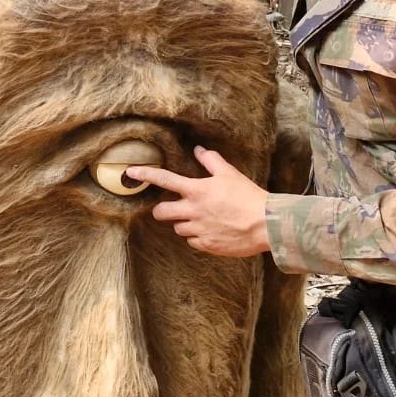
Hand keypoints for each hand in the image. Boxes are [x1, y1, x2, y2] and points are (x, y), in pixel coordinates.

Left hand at [126, 146, 270, 257]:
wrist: (266, 225)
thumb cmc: (248, 196)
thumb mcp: (229, 173)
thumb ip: (211, 161)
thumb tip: (198, 150)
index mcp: (196, 191)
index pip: (164, 179)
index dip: (145, 174)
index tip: (130, 172)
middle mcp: (192, 211)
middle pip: (161, 212)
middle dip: (161, 210)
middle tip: (168, 207)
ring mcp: (198, 230)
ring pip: (178, 228)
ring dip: (182, 222)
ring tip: (199, 218)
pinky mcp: (207, 246)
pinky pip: (192, 241)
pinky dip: (196, 236)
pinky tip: (209, 231)